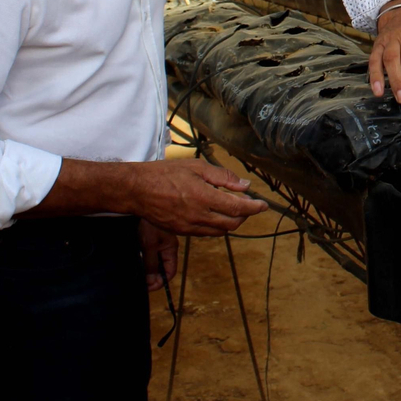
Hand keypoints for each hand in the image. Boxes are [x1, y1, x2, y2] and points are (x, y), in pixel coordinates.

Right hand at [124, 159, 266, 235]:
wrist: (137, 190)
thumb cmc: (165, 174)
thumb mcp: (196, 167)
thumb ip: (223, 177)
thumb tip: (244, 185)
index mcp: (204, 197)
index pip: (237, 208)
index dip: (254, 207)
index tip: (263, 205)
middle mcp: (199, 215)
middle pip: (232, 223)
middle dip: (244, 215)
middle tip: (247, 204)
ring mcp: (189, 226)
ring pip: (221, 231)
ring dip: (231, 222)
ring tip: (232, 208)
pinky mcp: (181, 232)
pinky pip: (206, 233)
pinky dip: (216, 226)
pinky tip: (214, 214)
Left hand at [139, 220, 177, 291]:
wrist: (140, 204)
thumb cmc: (147, 222)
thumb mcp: (149, 245)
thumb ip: (150, 263)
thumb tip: (151, 281)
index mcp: (171, 248)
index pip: (170, 272)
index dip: (160, 282)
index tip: (148, 287)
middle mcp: (166, 247)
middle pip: (162, 268)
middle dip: (153, 277)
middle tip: (141, 283)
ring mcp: (158, 243)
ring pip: (154, 262)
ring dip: (147, 269)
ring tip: (138, 274)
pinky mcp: (150, 239)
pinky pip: (148, 255)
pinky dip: (143, 261)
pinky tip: (136, 262)